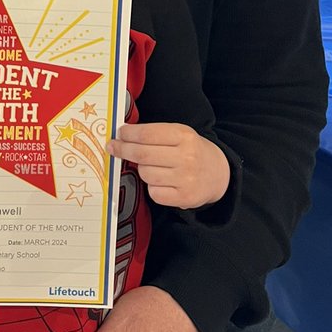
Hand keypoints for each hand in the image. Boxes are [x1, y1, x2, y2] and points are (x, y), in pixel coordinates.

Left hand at [108, 122, 229, 207]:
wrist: (218, 174)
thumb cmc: (191, 151)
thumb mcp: (179, 133)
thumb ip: (154, 133)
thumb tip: (122, 136)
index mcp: (184, 136)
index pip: (147, 134)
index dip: (128, 134)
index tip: (118, 134)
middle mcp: (186, 157)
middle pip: (142, 154)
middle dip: (123, 150)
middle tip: (113, 147)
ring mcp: (186, 179)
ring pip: (145, 174)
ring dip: (141, 169)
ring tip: (150, 166)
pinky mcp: (184, 198)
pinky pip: (153, 192)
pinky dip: (152, 187)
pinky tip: (160, 181)